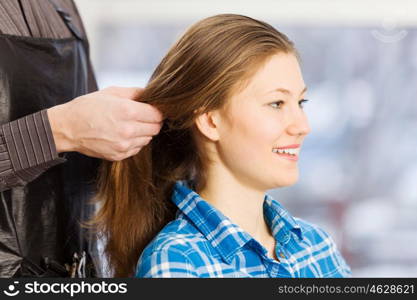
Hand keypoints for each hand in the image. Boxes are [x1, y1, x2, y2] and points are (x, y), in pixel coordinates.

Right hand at [47, 86, 162, 160]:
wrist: (67, 128)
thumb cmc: (87, 107)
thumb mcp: (111, 92)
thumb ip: (135, 92)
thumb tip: (151, 94)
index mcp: (127, 111)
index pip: (157, 114)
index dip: (157, 111)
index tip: (154, 109)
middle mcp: (128, 130)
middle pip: (155, 128)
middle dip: (153, 122)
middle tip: (144, 117)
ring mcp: (123, 145)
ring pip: (148, 139)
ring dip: (144, 132)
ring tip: (130, 125)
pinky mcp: (119, 155)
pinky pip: (137, 148)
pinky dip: (134, 142)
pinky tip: (123, 135)